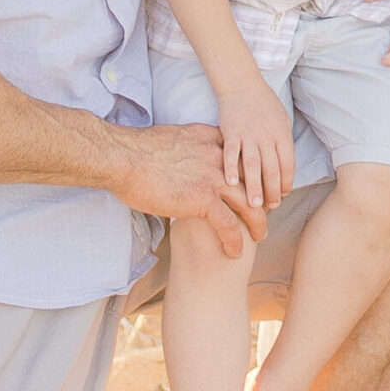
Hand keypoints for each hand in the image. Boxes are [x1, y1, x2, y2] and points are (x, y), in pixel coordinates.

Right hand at [109, 121, 266, 258]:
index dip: (250, 172)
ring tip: (260, 235)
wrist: (123, 157)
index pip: (240, 155)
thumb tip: (180, 158)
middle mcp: (217, 157)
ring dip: (257, 222)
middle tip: (267, 211)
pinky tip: (235, 251)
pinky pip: (228, 224)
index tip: (254, 184)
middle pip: (252, 179)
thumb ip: (184, 148)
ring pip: (249, 202)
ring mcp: (213, 178)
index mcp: (208, 139)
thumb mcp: (169, 139)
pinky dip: (234, 240)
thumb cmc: (135, 151)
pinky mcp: (203, 199)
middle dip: (262, 197)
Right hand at [215, 77, 295, 213]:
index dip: (286, 183)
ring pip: (253, 165)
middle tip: (270, 208)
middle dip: (272, 191)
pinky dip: (231, 168)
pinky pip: (231, 153)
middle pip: (272, 169)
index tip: (282, 196)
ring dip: (254, 186)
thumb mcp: (282, 120)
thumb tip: (286, 168)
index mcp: (282, 134)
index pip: (288, 165)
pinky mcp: (231, 132)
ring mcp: (248, 134)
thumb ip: (283, 143)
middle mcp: (267, 136)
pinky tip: (230, 183)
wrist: (241, 83)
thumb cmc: (264, 103)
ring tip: (254, 205)